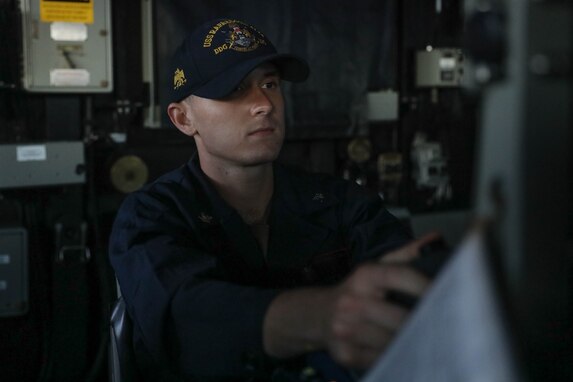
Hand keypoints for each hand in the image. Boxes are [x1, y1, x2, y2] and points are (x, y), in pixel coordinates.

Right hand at [324, 233, 439, 368]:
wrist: (318, 314)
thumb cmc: (357, 290)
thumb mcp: (376, 268)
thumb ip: (406, 254)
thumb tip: (435, 239)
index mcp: (364, 276)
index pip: (399, 276)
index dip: (425, 286)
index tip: (449, 296)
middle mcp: (351, 301)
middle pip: (400, 317)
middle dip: (423, 324)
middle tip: (446, 329)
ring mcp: (346, 329)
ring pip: (393, 342)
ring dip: (411, 344)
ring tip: (425, 341)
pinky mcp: (345, 353)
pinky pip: (383, 359)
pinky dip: (396, 357)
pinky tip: (402, 351)